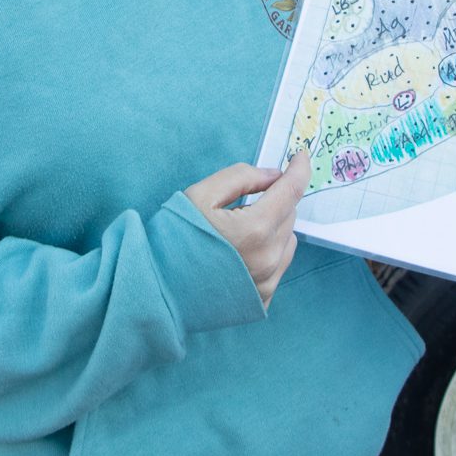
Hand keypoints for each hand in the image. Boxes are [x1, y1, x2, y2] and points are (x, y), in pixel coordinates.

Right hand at [184, 150, 310, 305]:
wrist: (154, 289)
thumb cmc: (172, 239)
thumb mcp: (200, 195)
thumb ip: (241, 177)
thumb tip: (272, 175)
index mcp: (255, 229)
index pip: (291, 191)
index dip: (299, 169)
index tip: (301, 157)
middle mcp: (268, 258)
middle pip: (289, 215)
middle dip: (275, 201)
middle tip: (242, 203)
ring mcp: (266, 282)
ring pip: (288, 240)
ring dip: (274, 227)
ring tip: (239, 231)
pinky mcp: (262, 298)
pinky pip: (279, 265)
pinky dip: (268, 252)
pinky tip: (240, 253)